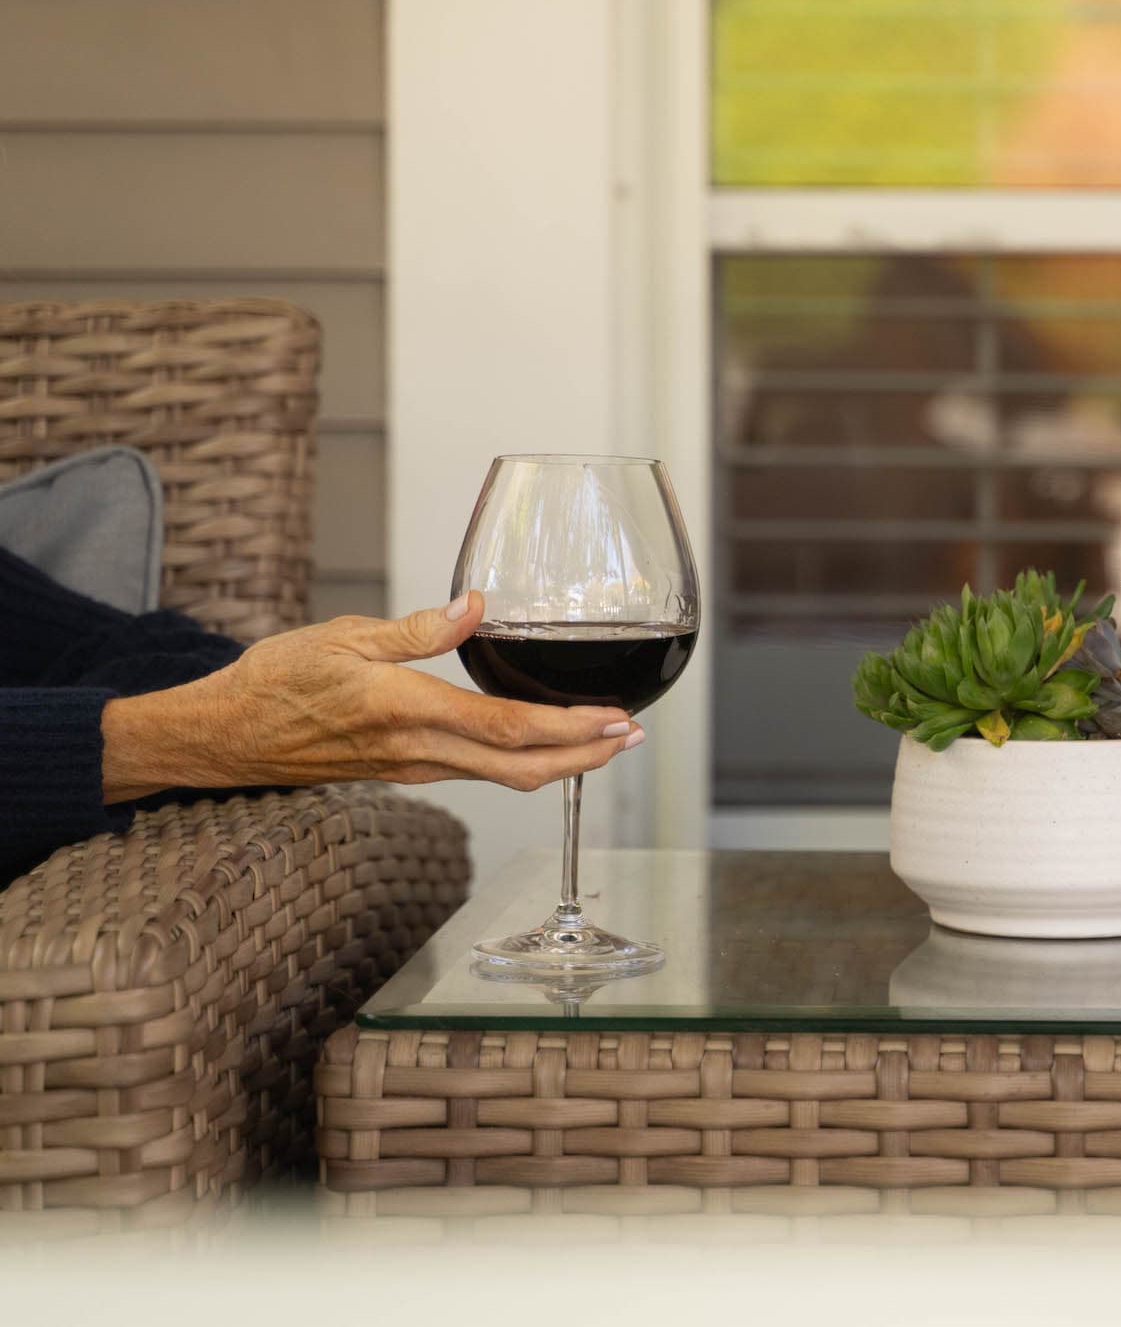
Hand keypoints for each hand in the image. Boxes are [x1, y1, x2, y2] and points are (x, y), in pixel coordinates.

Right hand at [100, 592, 642, 801]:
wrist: (226, 735)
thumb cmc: (276, 679)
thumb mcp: (343, 634)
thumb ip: (416, 627)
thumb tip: (476, 605)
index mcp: (405, 709)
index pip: (506, 727)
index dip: (569, 729)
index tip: (614, 719)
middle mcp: (416, 749)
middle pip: (520, 766)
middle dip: (586, 756)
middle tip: (632, 737)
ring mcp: (413, 768)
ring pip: (503, 777)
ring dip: (562, 762)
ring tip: (605, 740)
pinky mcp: (405, 772)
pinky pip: (477, 773)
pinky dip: (523, 764)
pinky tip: (545, 746)